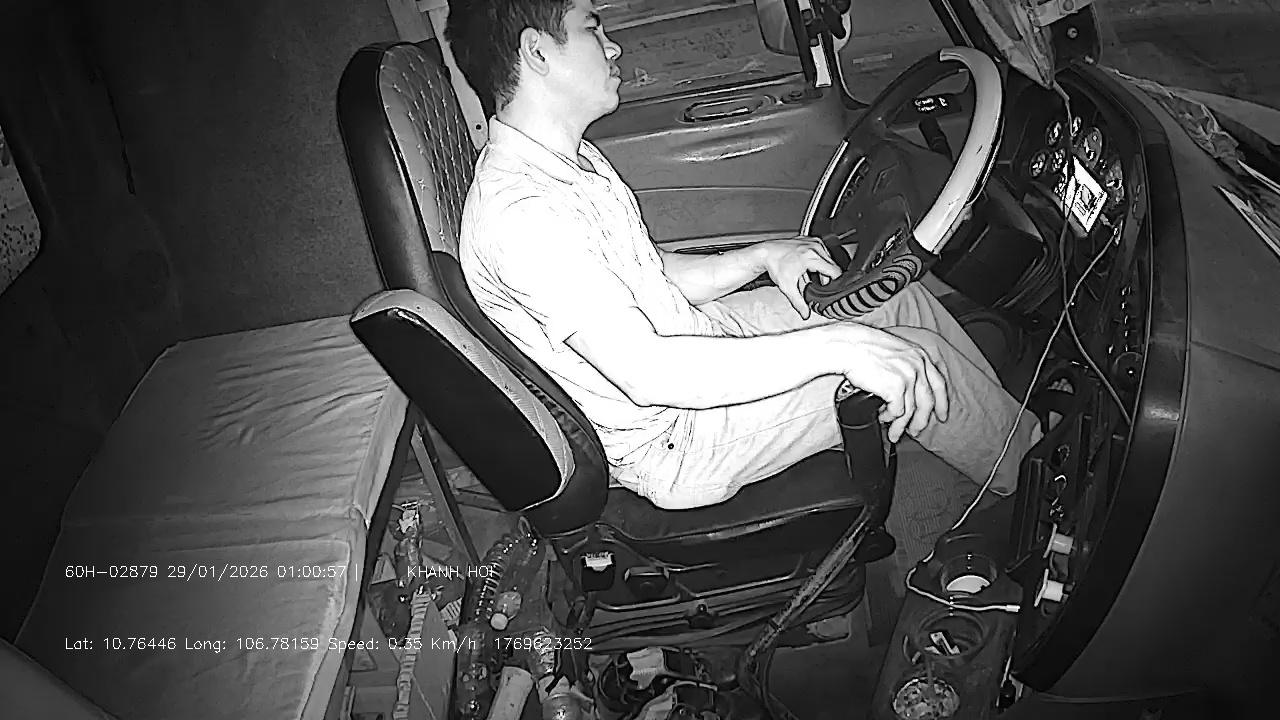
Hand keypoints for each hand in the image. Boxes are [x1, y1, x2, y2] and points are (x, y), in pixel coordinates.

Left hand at [758, 237, 842, 318]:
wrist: (766, 253)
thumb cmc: (774, 265)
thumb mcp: (787, 286)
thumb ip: (798, 302)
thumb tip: (805, 313)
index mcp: (811, 256)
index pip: (835, 271)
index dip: (835, 283)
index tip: (832, 290)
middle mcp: (815, 246)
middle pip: (832, 266)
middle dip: (827, 278)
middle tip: (817, 286)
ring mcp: (813, 242)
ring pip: (828, 259)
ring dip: (823, 270)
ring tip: (810, 276)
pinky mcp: (811, 240)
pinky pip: (822, 253)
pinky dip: (818, 262)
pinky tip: (808, 268)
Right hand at [835, 324, 949, 442]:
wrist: (849, 346)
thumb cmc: (864, 347)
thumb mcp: (894, 351)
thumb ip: (905, 366)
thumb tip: (906, 390)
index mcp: (919, 356)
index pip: (938, 384)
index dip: (942, 403)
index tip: (941, 415)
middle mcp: (917, 367)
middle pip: (927, 402)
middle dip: (921, 421)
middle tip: (915, 431)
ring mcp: (908, 378)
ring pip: (911, 411)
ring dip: (901, 426)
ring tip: (894, 434)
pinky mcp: (895, 388)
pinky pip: (896, 412)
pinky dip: (889, 418)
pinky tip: (882, 417)